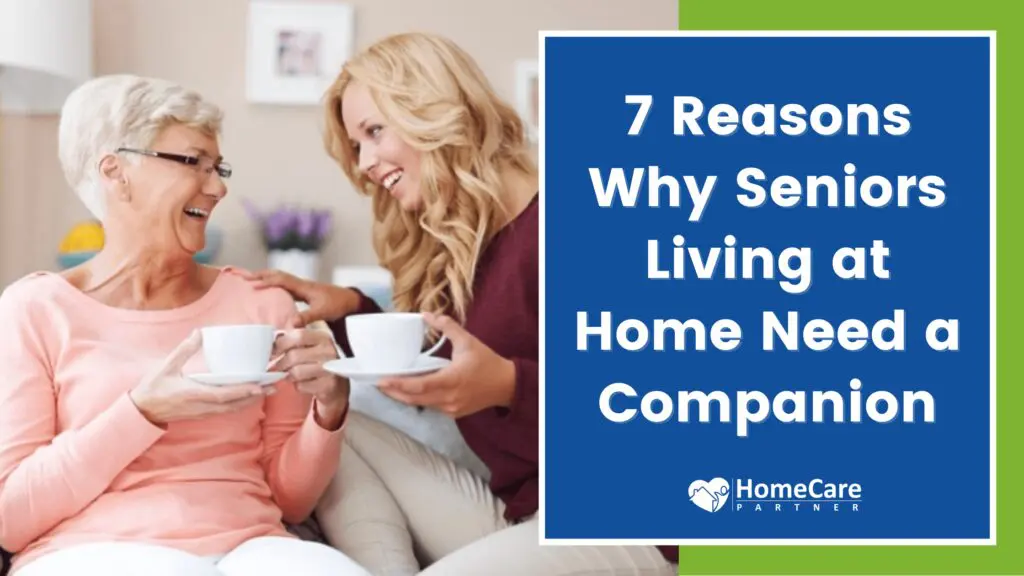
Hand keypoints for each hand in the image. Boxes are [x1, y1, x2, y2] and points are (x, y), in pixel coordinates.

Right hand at [130, 331, 273, 425]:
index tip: (259, 386)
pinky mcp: (202, 413)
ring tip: (267, 390)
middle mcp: (201, 406)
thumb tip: (199, 333)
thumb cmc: (153, 387)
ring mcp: (202, 412)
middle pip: (234, 404)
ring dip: (250, 400)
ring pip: (231, 409)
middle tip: (273, 385)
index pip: (223, 395)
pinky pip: (225, 410)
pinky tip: (249, 397)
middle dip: (254, 395)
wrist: (142, 410)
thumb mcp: (167, 366)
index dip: (242, 392)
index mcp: (193, 394)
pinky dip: (240, 404)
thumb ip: (184, 350)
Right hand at [240, 269, 360, 326]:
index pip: (281, 280)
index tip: (252, 284)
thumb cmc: (338, 305)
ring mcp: (302, 288)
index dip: (266, 281)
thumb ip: (307, 317)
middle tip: (243, 276)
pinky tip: (268, 291)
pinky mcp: (304, 293)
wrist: (350, 301)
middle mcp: (301, 284)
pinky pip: (285, 286)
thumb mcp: (323, 312)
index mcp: (304, 287)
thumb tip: (291, 324)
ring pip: (280, 279)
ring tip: (250, 280)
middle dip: (261, 275)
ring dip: (266, 278)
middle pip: (278, 275)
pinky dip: (274, 285)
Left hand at [272, 328, 349, 425]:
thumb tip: (276, 336)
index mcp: (323, 337)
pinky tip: (303, 383)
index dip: (281, 344)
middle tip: (278, 367)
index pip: (298, 335)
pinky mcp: (328, 385)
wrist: (337, 386)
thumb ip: (294, 337)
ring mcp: (330, 369)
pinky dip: (297, 386)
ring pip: (296, 372)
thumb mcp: (310, 345)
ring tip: (290, 375)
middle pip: (294, 355)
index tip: (273, 352)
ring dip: (288, 375)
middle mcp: (329, 351)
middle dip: (281, 363)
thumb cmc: (318, 363)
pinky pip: (301, 386)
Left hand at [377, 312, 515, 417]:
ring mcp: (450, 408)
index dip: (399, 385)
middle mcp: (448, 398)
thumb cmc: (487, 362)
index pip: (419, 386)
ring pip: (421, 404)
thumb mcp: (468, 341)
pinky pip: (431, 406)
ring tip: (390, 386)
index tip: (382, 381)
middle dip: (394, 392)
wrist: (506, 385)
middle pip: (414, 399)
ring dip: (405, 396)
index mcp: (451, 380)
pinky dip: (419, 399)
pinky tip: (411, 390)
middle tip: (378, 384)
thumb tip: (427, 314)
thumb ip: (447, 326)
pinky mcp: (453, 412)